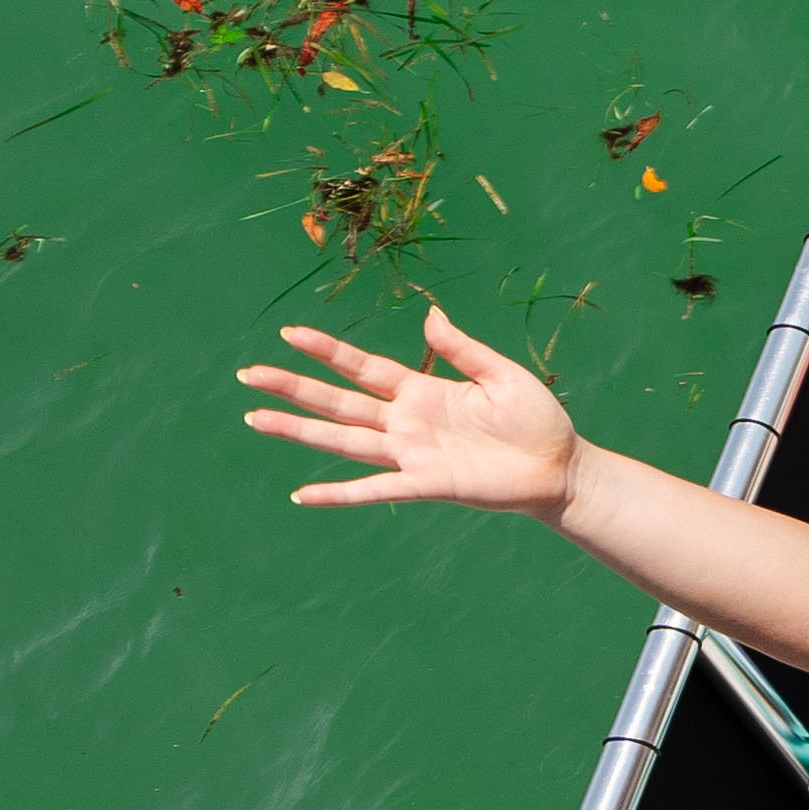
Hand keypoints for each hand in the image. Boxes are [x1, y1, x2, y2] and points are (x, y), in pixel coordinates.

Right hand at [245, 308, 583, 517]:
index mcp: (421, 390)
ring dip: (299, 431)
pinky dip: (339, 494)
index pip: (362, 367)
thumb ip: (461, 349)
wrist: (561, 467)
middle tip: (248, 374)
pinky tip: (302, 495)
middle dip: (293, 387)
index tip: (289, 334)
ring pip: (343, 440)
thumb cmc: (537, 419)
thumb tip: (429, 315)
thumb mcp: (501, 374)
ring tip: (256, 418)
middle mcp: (406, 421)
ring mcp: (411, 454)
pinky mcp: (426, 484)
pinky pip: (374, 490)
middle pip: (338, 401)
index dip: (326, 351)